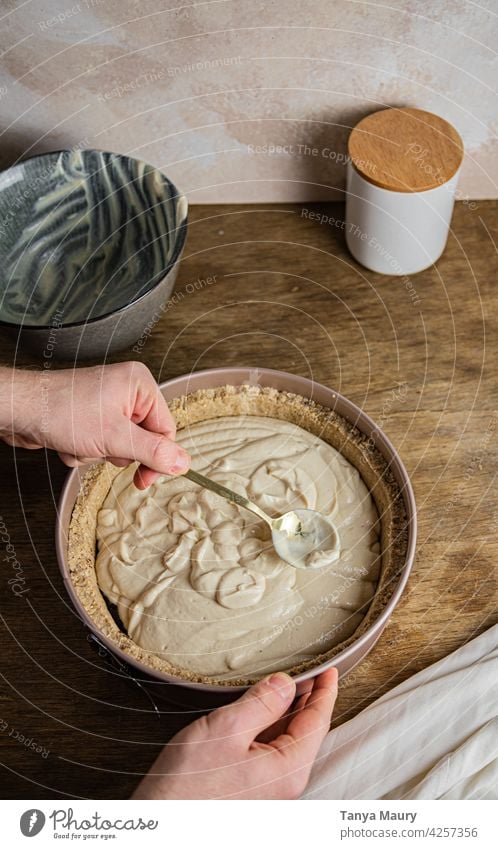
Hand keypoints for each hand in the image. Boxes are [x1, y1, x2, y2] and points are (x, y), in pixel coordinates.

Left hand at [0, 362, 189, 487]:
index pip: (166, 429)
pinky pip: (101, 445)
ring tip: (82, 440)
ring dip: (100, 453)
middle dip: (119, 452)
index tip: (145, 479)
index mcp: (139, 384)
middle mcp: (126, 390)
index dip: (157, 457)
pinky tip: (70, 441)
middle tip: (104, 449)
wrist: (19, 410)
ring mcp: (107, 404)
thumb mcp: (116, 438)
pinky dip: (86, 451)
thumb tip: (183, 462)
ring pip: (120, 446)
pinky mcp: (90, 417)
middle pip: (143, 439)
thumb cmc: (61, 411)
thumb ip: (154, 452)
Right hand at [133, 669, 337, 799]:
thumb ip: (261, 703)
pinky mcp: (250, 789)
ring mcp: (268, 789)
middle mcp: (284, 783)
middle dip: (307, 700)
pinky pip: (270, 751)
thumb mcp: (226, 730)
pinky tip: (259, 714)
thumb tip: (285, 683)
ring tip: (283, 686)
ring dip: (287, 712)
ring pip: (287, 741)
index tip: (329, 670)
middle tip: (307, 671)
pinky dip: (270, 727)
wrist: (159, 822)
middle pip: (305, 732)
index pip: (317, 722)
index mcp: (288, 770)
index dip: (324, 692)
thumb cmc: (188, 787)